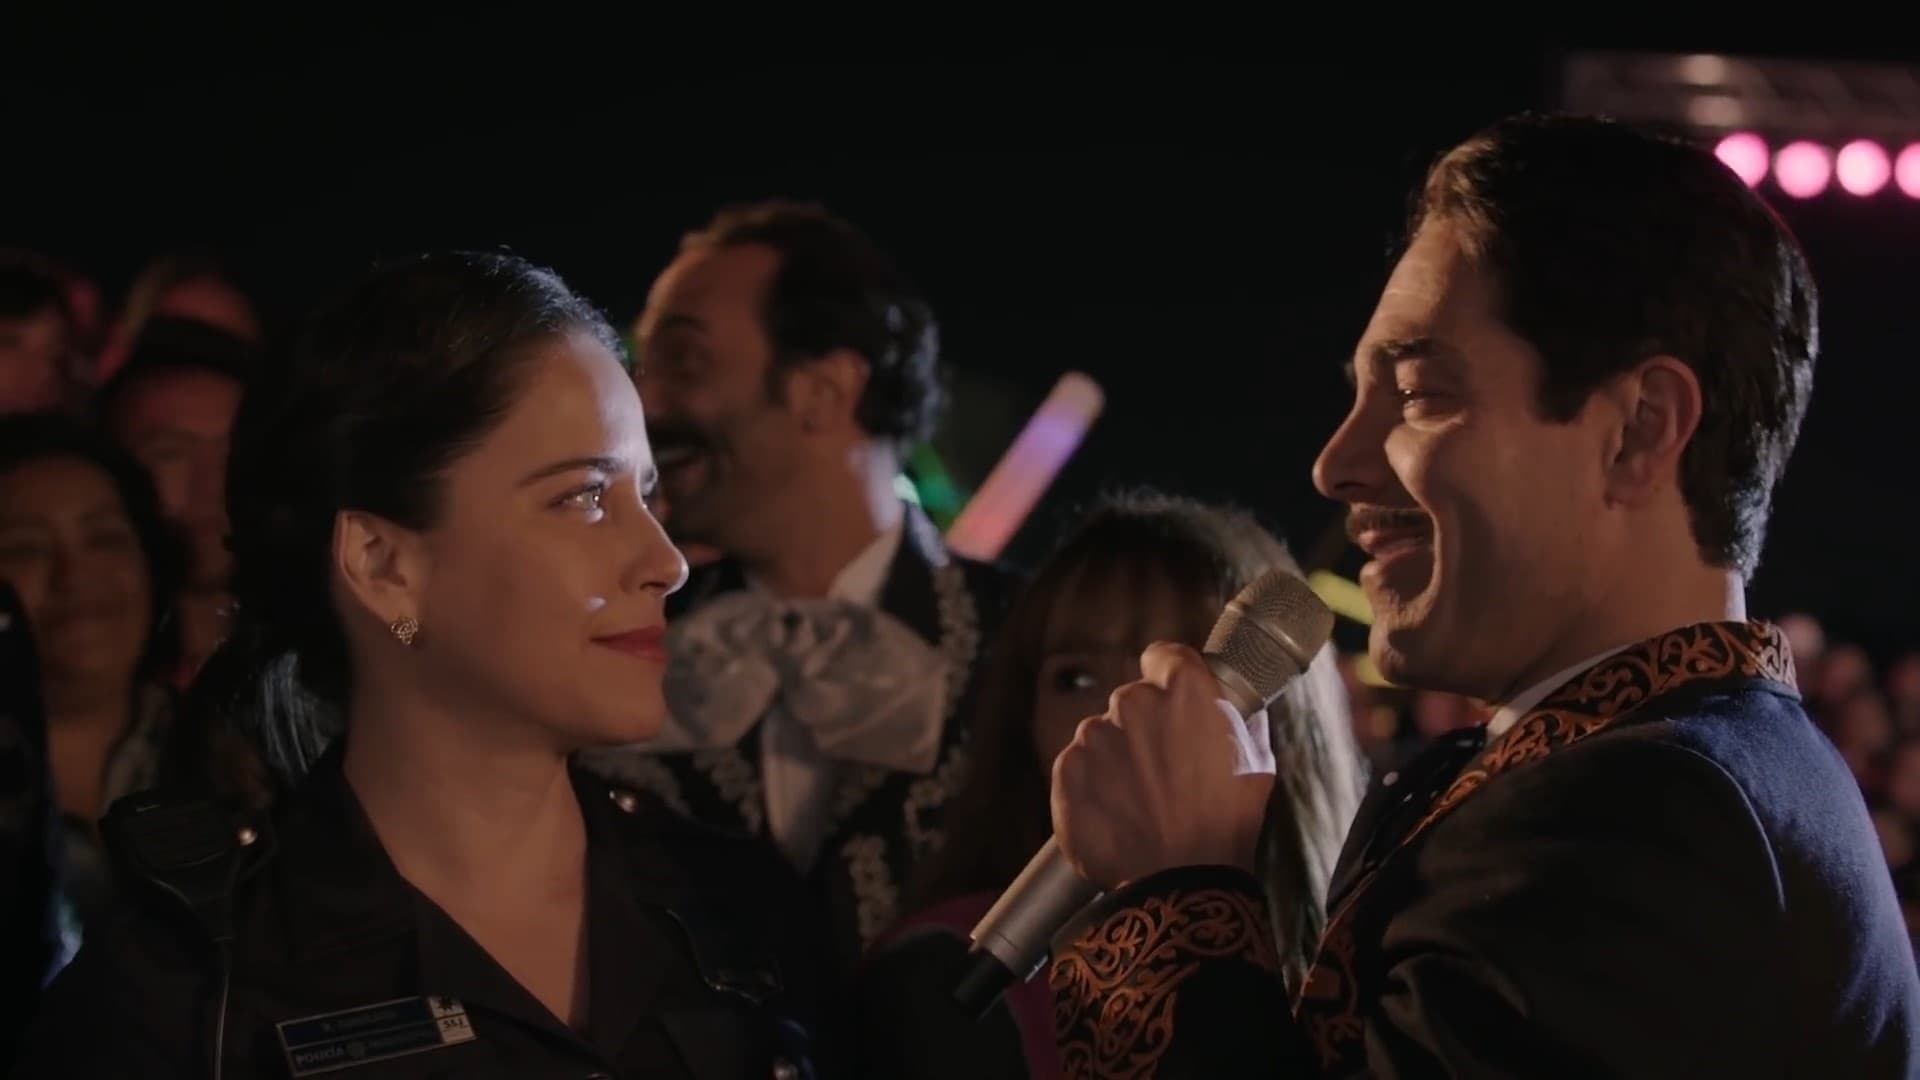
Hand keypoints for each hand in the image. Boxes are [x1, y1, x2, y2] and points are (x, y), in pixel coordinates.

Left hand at [1050, 642, 1275, 888]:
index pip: (1163, 657)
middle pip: (1132, 700)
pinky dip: (1092, 786)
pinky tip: (1118, 813)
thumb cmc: (1228, 822)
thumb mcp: (1256, 759)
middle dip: (1145, 727)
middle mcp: (1133, 702)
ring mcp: (1095, 736)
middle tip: (1164, 769)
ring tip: (1141, 800)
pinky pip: (1078, 766)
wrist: (1182, 881)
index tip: (1173, 701)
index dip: (1168, 677)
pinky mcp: (1067, 770)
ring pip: (1103, 734)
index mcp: (1183, 689)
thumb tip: (1229, 702)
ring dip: (1117, 758)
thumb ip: (1236, 717)